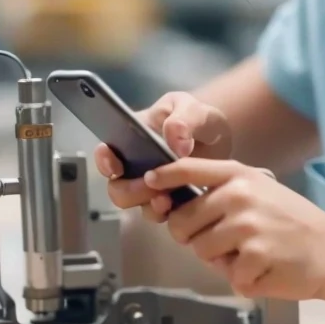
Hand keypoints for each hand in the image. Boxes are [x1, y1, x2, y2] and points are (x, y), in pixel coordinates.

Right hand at [93, 92, 231, 221]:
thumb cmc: (199, 117)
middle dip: (129, 190)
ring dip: (148, 205)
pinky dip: (169, 213)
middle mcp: (136, 165)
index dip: (104, 161)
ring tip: (166, 200)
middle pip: (118, 187)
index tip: (115, 167)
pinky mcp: (171, 199)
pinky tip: (182, 207)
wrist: (220, 136)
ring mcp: (153, 184)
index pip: (107, 151)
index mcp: (133, 137)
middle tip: (150, 184)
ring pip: (138, 204)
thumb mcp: (193, 109)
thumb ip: (184, 120)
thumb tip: (177, 145)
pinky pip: (163, 213)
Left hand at [143, 157, 324, 299]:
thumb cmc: (293, 224)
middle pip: (181, 223)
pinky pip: (227, 275)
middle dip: (194, 238)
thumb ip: (224, 192)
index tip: (149, 183)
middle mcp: (240, 195)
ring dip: (220, 260)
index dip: (163, 177)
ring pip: (199, 251)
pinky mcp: (254, 256)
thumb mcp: (262, 191)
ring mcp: (246, 225)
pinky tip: (266, 267)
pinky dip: (244, 278)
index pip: (188, 169)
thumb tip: (175, 204)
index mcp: (240, 175)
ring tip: (251, 252)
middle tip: (226, 241)